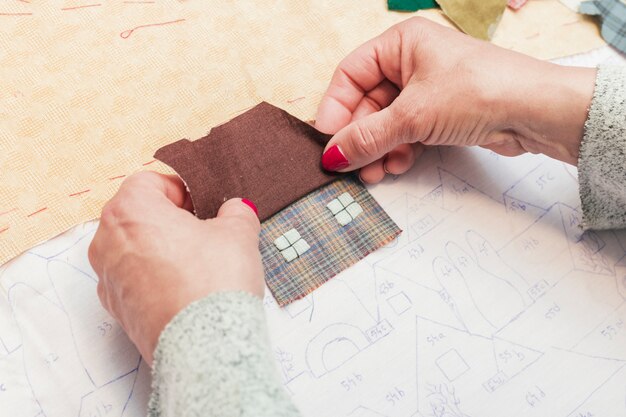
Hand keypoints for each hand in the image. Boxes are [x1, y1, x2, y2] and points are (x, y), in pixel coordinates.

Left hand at [88, 171, 262, 364]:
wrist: (203, 348)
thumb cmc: (214, 282)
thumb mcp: (238, 233)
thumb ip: (236, 212)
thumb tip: (235, 210)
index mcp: (130, 211)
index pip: (150, 182)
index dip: (182, 190)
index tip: (203, 206)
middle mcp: (107, 241)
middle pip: (137, 215)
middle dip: (170, 219)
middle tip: (204, 233)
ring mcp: (108, 278)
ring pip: (134, 248)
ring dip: (161, 249)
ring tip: (197, 264)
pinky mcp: (117, 309)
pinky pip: (134, 279)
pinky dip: (155, 278)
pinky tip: (185, 288)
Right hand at [316, 17, 595, 182]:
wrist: (536, 112)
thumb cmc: (479, 91)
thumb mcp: (413, 115)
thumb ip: (367, 137)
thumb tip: (332, 155)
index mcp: (401, 44)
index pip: (351, 74)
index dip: (336, 107)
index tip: (327, 139)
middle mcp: (411, 63)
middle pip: (367, 103)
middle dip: (360, 137)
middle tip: (352, 166)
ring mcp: (426, 90)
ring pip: (385, 122)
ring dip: (378, 149)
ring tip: (376, 172)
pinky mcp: (440, 114)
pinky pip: (405, 133)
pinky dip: (398, 150)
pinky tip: (399, 164)